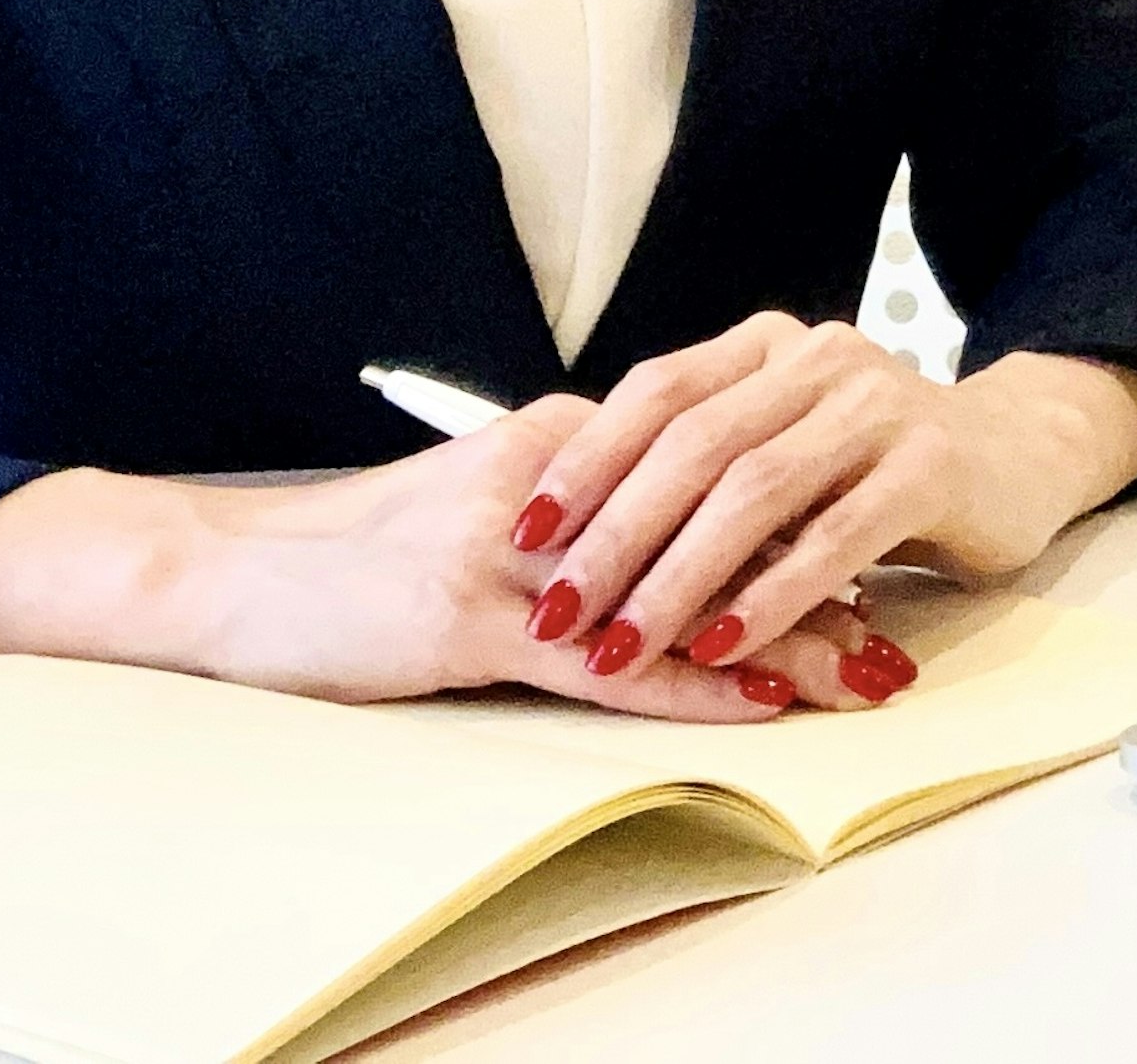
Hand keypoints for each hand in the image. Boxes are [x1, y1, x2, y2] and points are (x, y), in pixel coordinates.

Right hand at [189, 401, 906, 714]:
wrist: (238, 574)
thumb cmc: (363, 550)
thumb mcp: (482, 496)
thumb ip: (576, 496)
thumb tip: (672, 516)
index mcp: (559, 437)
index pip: (708, 469)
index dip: (796, 508)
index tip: (873, 538)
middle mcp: (552, 479)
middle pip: (718, 522)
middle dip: (816, 573)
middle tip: (898, 615)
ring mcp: (514, 551)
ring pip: (682, 589)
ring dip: (783, 634)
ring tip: (868, 668)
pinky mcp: (473, 622)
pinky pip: (612, 660)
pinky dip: (698, 681)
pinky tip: (765, 699)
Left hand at [503, 315, 1136, 690]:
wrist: (1017, 457)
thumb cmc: (873, 468)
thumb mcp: (784, 445)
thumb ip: (704, 464)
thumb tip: (571, 534)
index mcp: (767, 345)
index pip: (659, 391)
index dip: (588, 459)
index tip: (524, 533)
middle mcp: (819, 357)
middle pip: (696, 445)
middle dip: (616, 536)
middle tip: (556, 612)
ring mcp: (880, 406)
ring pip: (757, 490)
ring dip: (681, 577)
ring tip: (625, 647)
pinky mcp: (933, 467)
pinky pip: (838, 535)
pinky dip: (775, 594)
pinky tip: (727, 647)